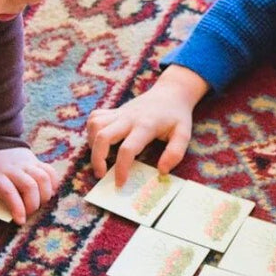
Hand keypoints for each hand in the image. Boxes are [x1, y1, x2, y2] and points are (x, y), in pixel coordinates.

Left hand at [0, 147, 58, 223]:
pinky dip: (54, 184)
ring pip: (43, 179)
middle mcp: (13, 167)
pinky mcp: (35, 160)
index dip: (16, 207)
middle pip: (30, 187)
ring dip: (45, 196)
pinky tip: (49, 193)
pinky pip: (50, 172)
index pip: (8, 191)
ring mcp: (26, 163)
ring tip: (39, 204)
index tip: (19, 221)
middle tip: (28, 214)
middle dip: (33, 205)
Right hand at [85, 65, 209, 185]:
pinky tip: (100, 142)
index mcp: (145, 125)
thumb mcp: (183, 134)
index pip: (127, 149)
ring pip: (95, 126)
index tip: (120, 183)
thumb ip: (175, 153)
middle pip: (102, 137)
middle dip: (97, 159)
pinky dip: (91, 131)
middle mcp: (128, 118)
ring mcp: (119, 113)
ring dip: (92, 145)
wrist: (170, 92)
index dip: (121, 168)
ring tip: (101, 158)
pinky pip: (95, 118)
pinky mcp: (114, 111)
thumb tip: (162, 171)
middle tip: (101, 175)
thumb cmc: (177, 116)